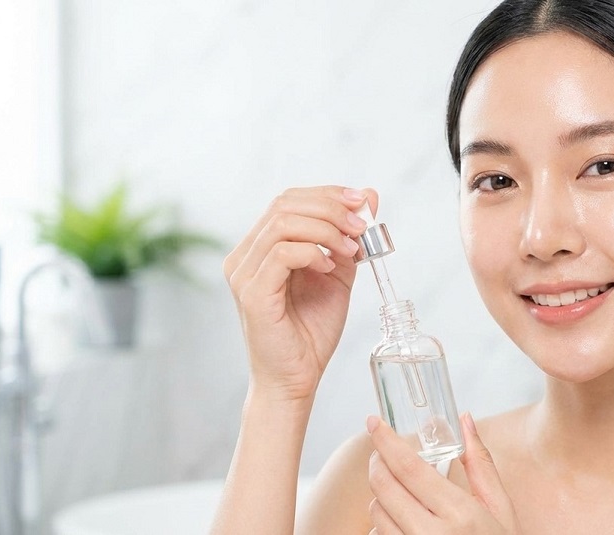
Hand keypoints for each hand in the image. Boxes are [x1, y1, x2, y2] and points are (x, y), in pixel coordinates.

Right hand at [223, 186, 377, 401]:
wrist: (297, 379)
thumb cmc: (311, 331)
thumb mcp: (338, 273)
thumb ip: (348, 237)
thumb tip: (369, 195)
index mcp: (260, 248)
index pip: (288, 200)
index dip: (327, 194)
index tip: (362, 202)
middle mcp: (244, 256)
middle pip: (284, 204)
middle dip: (331, 207)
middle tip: (361, 225)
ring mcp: (243, 274)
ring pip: (283, 223)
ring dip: (326, 229)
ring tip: (350, 248)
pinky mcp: (252, 293)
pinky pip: (282, 253)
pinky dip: (312, 253)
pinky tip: (329, 267)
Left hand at [366, 413, 519, 534]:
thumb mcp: (500, 509)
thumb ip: (480, 463)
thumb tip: (464, 420)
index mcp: (461, 514)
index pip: (410, 468)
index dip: (386, 441)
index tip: (373, 422)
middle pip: (384, 486)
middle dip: (377, 463)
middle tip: (382, 453)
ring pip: (376, 512)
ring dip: (381, 495)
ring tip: (401, 493)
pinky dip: (384, 522)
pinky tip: (401, 520)